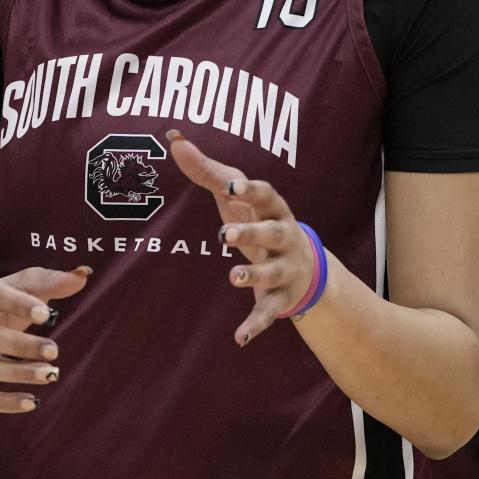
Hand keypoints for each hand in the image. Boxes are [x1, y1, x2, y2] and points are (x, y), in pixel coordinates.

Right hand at [0, 264, 90, 412]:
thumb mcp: (18, 287)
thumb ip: (49, 282)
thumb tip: (84, 275)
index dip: (19, 305)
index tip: (48, 315)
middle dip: (21, 345)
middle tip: (54, 351)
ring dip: (18, 373)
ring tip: (51, 374)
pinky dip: (5, 403)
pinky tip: (33, 402)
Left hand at [167, 129, 316, 345]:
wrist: (305, 266)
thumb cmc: (259, 219)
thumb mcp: (237, 197)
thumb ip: (206, 171)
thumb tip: (173, 140)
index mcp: (274, 207)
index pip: (266, 194)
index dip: (250, 191)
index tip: (231, 189)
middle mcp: (285, 235)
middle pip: (274, 231)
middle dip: (251, 232)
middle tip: (224, 235)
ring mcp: (286, 267)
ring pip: (273, 270)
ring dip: (254, 274)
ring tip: (233, 277)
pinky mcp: (282, 297)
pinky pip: (269, 312)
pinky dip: (255, 325)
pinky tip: (239, 338)